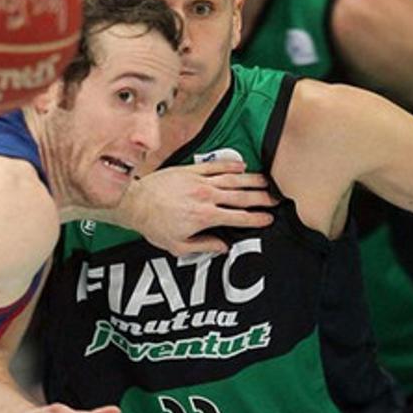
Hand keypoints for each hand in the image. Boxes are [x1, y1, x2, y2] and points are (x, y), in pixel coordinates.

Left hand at [128, 160, 277, 255]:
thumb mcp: (178, 245)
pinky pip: (215, 166)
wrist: (135, 203)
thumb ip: (204, 245)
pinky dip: (230, 165)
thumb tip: (223, 247)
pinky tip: (242, 166)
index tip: (269, 219)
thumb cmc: (154, 226)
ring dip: (251, 181)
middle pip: (241, 197)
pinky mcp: (190, 170)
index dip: (256, 219)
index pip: (238, 217)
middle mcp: (206, 197)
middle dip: (261, 198)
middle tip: (276, 199)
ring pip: (232, 179)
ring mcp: (199, 181)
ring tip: (267, 182)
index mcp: (205, 217)